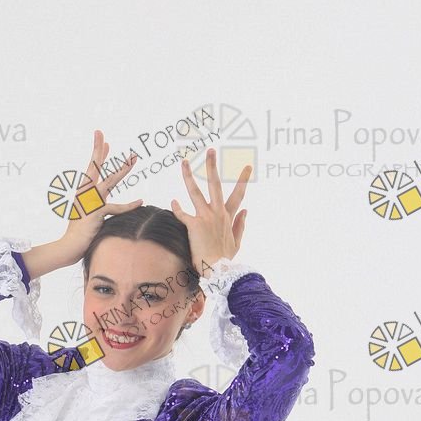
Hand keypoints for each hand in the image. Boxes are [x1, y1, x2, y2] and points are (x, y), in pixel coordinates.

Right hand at [56, 129, 143, 266]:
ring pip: (109, 181)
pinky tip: (141, 201)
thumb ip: (94, 203)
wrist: (69, 246)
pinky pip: (116, 208)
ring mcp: (90, 201)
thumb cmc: (79, 233)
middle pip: (94, 167)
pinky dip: (129, 206)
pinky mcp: (96, 212)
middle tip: (101, 133)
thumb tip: (102, 198)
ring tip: (133, 158)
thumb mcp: (86, 214)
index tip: (104, 141)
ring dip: (123, 170)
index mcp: (83, 192)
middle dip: (99, 149)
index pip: (92, 169)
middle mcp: (85, 193)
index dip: (98, 154)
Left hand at [170, 148, 249, 277]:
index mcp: (228, 216)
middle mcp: (217, 213)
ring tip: (184, 162)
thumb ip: (241, 225)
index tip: (247, 166)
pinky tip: (173, 203)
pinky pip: (183, 214)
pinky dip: (177, 209)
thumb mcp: (237, 242)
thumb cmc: (226, 259)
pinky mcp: (194, 225)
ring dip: (189, 176)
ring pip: (196, 192)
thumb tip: (246, 211)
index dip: (243, 179)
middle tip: (210, 150)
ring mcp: (206, 217)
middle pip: (215, 184)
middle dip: (212, 166)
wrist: (218, 270)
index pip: (238, 194)